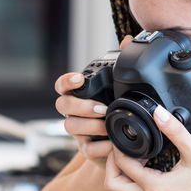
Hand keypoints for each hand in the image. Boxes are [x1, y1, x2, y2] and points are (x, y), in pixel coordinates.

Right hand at [55, 36, 132, 167]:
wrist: (124, 141)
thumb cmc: (118, 109)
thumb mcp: (122, 87)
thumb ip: (123, 63)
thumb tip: (127, 41)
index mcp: (80, 95)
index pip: (63, 85)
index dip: (67, 81)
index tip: (79, 79)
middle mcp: (74, 112)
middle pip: (62, 105)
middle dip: (81, 106)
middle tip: (101, 108)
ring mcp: (78, 131)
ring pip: (70, 127)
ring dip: (90, 126)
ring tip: (109, 126)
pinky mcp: (87, 148)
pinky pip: (86, 149)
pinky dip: (101, 147)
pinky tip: (113, 144)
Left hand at [104, 105, 190, 190]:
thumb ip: (174, 130)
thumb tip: (159, 112)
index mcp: (156, 187)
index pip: (122, 167)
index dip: (117, 150)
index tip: (122, 137)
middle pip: (113, 187)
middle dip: (111, 166)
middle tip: (120, 149)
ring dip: (121, 177)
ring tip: (134, 156)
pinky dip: (132, 183)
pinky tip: (147, 167)